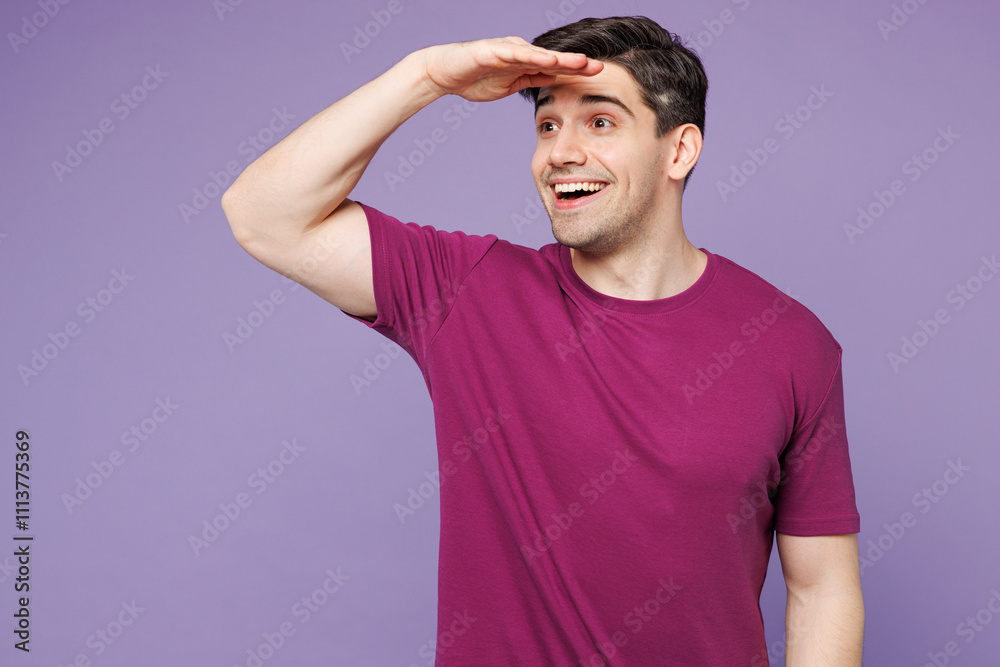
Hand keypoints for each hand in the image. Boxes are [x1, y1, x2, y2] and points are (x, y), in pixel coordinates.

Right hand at [417, 36, 603, 101]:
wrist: (443, 72)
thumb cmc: (474, 78)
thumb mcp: (509, 85)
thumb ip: (530, 81)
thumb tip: (552, 82)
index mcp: (525, 63)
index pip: (555, 68)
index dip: (576, 72)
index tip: (598, 77)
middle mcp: (520, 53)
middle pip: (553, 59)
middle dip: (576, 64)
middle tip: (600, 68)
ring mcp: (507, 50)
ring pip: (539, 55)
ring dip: (561, 59)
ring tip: (582, 63)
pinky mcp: (493, 50)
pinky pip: (516, 54)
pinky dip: (533, 57)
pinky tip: (549, 60)